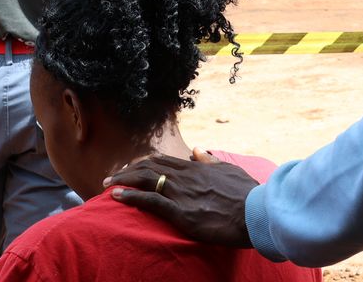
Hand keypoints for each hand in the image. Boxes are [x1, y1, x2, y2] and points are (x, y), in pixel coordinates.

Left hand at [103, 149, 256, 247]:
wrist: (256, 212)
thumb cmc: (247, 194)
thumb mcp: (230, 170)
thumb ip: (211, 160)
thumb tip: (197, 150)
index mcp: (195, 168)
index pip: (163, 160)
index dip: (144, 163)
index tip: (131, 167)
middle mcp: (185, 176)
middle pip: (148, 166)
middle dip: (127, 170)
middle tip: (112, 176)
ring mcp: (181, 193)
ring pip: (144, 179)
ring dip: (122, 180)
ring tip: (106, 184)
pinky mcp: (181, 212)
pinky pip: (149, 201)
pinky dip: (130, 197)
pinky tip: (116, 197)